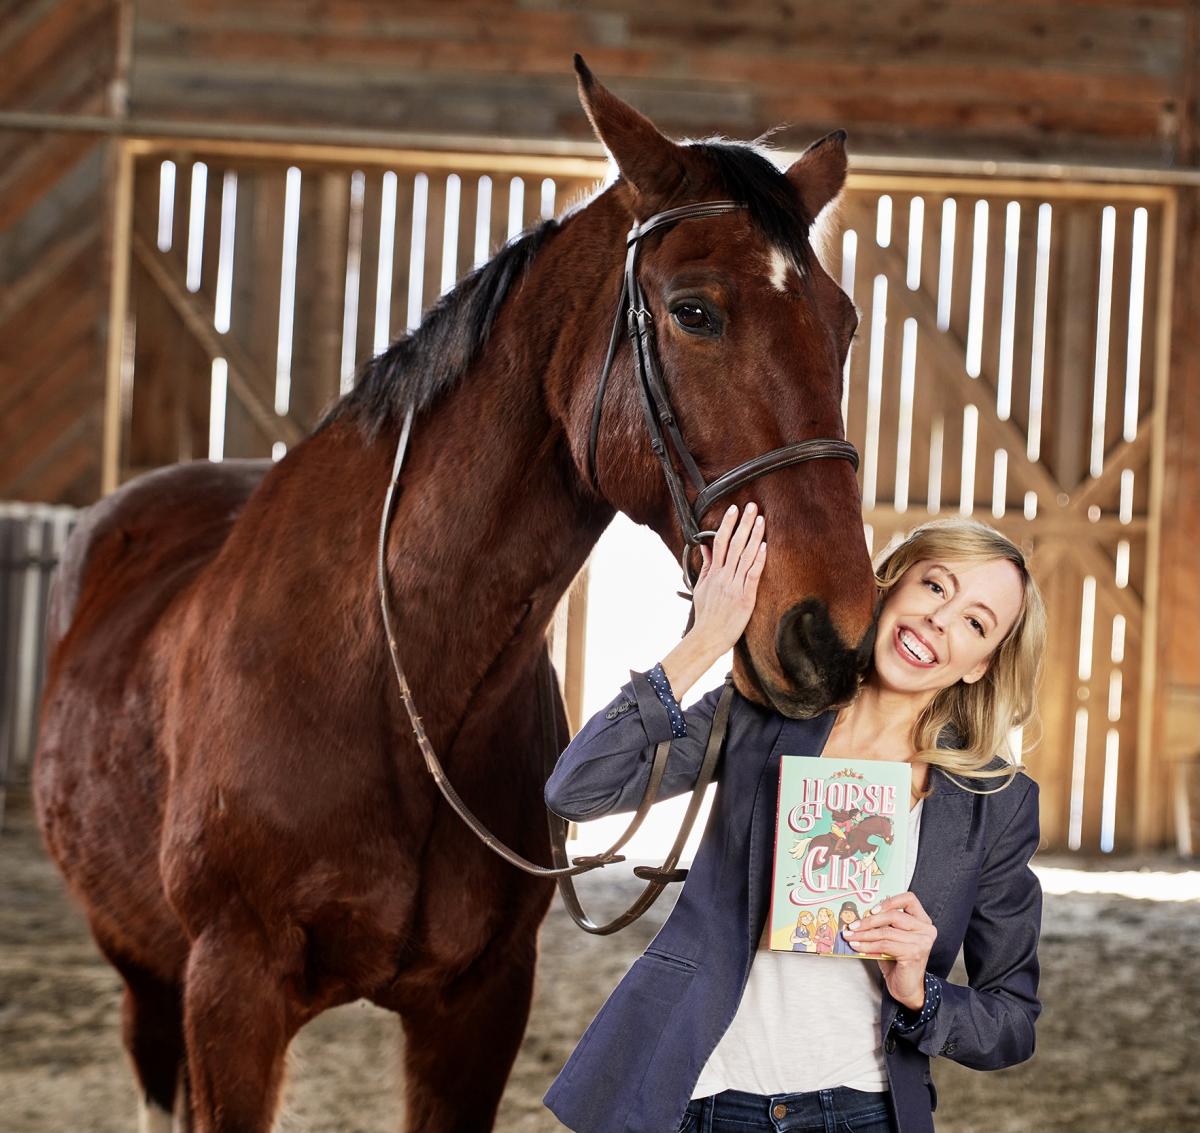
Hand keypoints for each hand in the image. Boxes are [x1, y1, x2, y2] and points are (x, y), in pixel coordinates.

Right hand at [690, 503, 766, 654]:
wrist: (708, 637)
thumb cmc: (706, 615)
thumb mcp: (701, 588)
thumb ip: (706, 566)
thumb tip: (705, 548)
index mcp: (713, 573)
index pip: (720, 543)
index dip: (727, 524)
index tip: (734, 509)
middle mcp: (723, 576)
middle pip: (734, 544)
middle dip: (743, 524)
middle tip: (752, 506)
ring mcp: (734, 586)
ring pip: (745, 556)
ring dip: (754, 536)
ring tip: (761, 520)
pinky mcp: (745, 598)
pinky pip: (752, 575)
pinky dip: (758, 560)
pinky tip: (764, 546)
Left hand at [843, 891, 936, 1009]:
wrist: (907, 988)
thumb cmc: (898, 962)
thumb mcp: (891, 939)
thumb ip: (883, 925)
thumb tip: (861, 914)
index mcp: (922, 921)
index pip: (909, 899)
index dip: (889, 901)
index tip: (871, 909)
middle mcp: (926, 929)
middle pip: (893, 915)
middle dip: (868, 921)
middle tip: (852, 926)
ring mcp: (921, 942)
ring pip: (886, 931)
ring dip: (864, 934)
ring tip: (850, 937)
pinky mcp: (913, 953)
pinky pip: (885, 945)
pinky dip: (868, 945)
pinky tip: (858, 946)